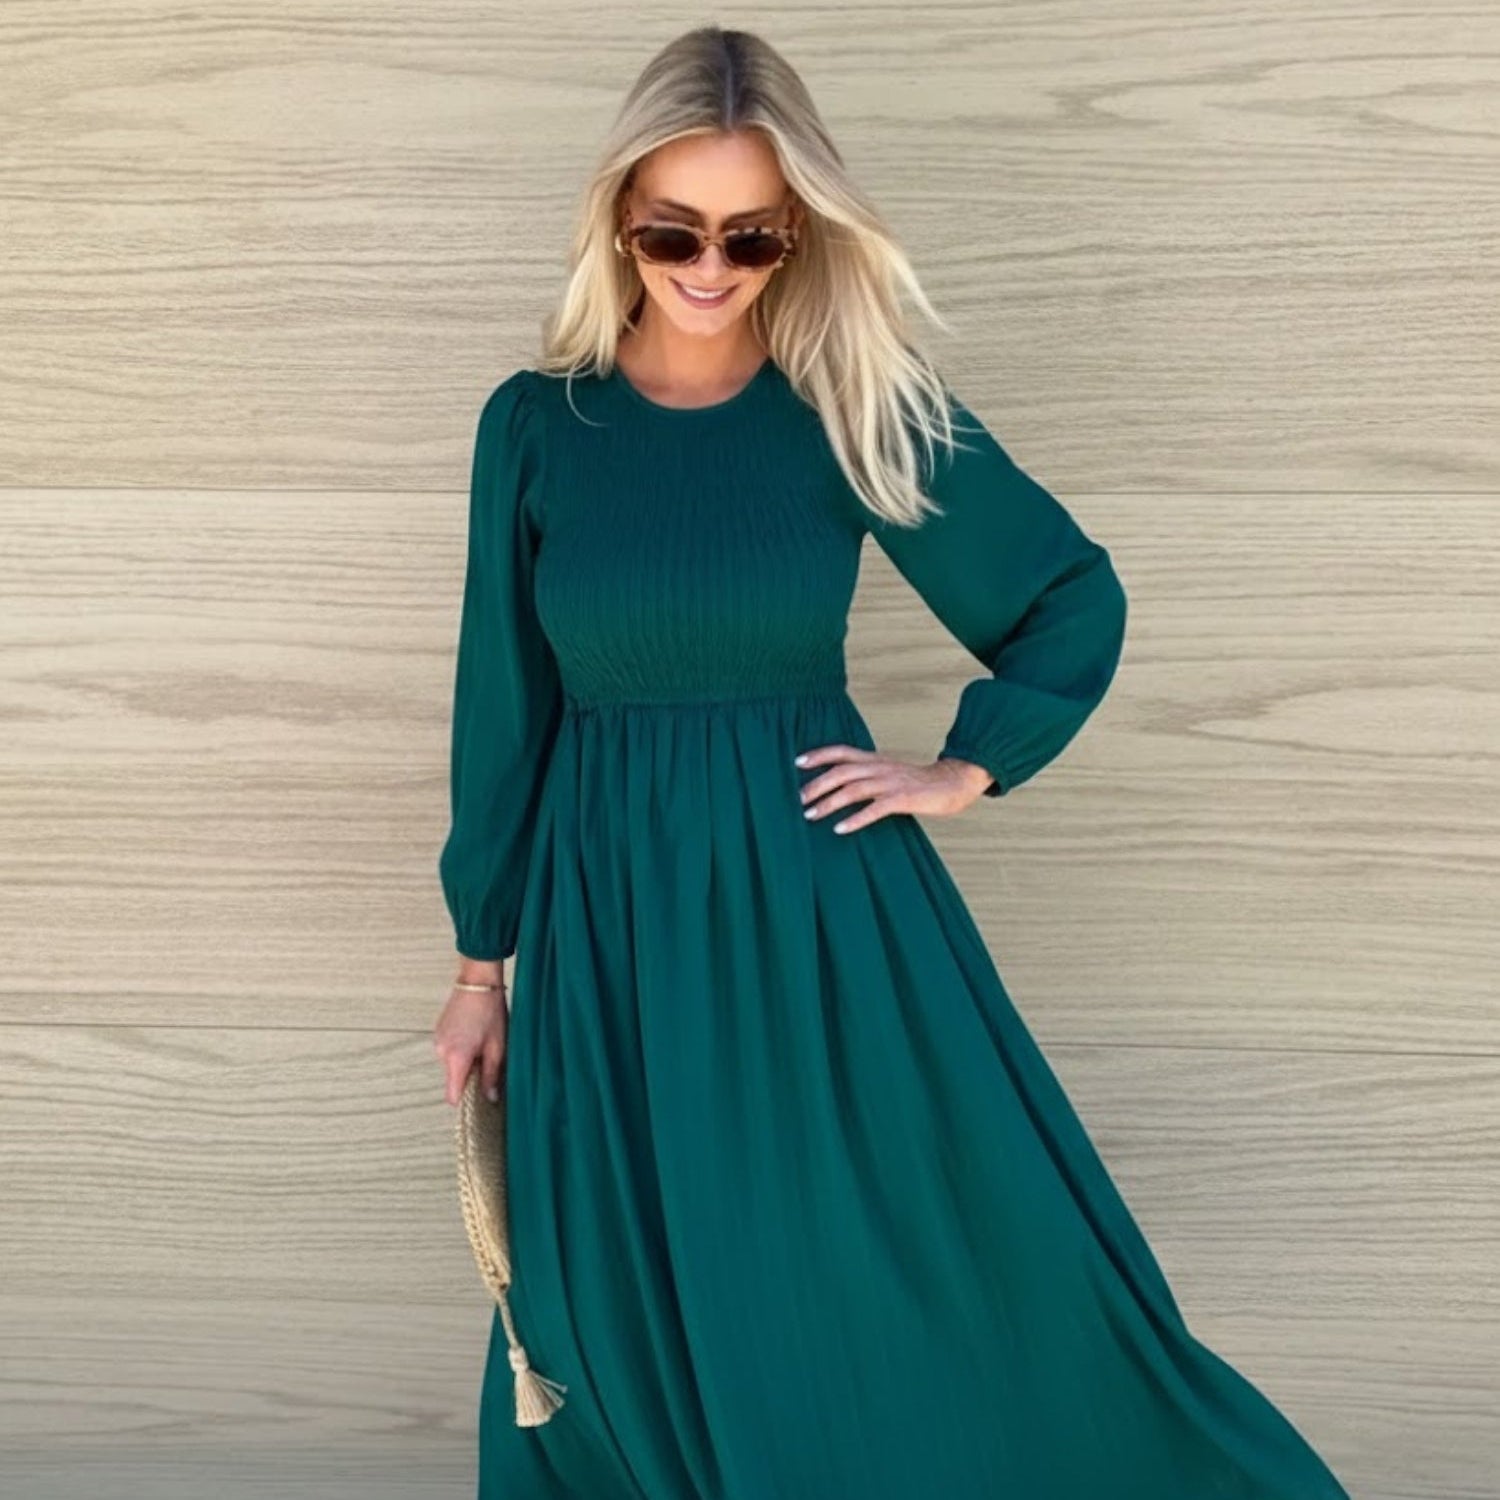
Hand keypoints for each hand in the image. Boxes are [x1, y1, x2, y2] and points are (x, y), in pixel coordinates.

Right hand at [433, 964, 508, 1106]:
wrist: (478, 983)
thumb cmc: (490, 1012)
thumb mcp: (497, 1047)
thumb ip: (491, 1075)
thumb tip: (490, 1098)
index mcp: (456, 1058)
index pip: (452, 1095)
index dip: (466, 1099)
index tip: (479, 1095)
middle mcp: (441, 1052)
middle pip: (453, 1079)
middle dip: (469, 1075)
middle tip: (488, 1058)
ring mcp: (437, 1041)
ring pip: (451, 1065)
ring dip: (465, 1061)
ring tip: (481, 1042)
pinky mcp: (438, 1032)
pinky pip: (448, 1051)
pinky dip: (459, 1049)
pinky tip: (473, 1034)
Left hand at [793, 743, 995, 832]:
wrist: (953, 782)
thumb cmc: (919, 782)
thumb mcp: (890, 772)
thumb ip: (868, 775)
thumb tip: (842, 786)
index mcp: (875, 759)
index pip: (842, 751)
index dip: (819, 754)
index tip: (798, 762)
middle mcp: (879, 767)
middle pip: (841, 771)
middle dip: (817, 784)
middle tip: (799, 799)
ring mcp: (891, 782)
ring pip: (854, 789)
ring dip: (829, 802)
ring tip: (811, 815)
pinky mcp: (903, 799)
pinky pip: (875, 809)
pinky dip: (856, 819)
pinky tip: (840, 829)